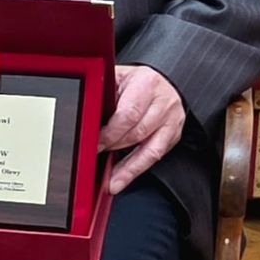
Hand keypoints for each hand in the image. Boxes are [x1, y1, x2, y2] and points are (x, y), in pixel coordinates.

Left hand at [99, 64, 186, 193]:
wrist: (163, 83)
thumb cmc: (136, 82)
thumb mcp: (119, 78)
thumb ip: (105, 93)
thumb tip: (86, 114)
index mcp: (147, 84)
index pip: (128, 113)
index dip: (110, 131)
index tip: (94, 142)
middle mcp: (163, 102)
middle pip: (137, 132)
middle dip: (114, 146)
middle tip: (96, 155)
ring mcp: (171, 120)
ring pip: (149, 148)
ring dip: (127, 166)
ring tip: (111, 180)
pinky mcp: (173, 135)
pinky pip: (155, 156)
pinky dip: (136, 170)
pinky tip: (122, 179)